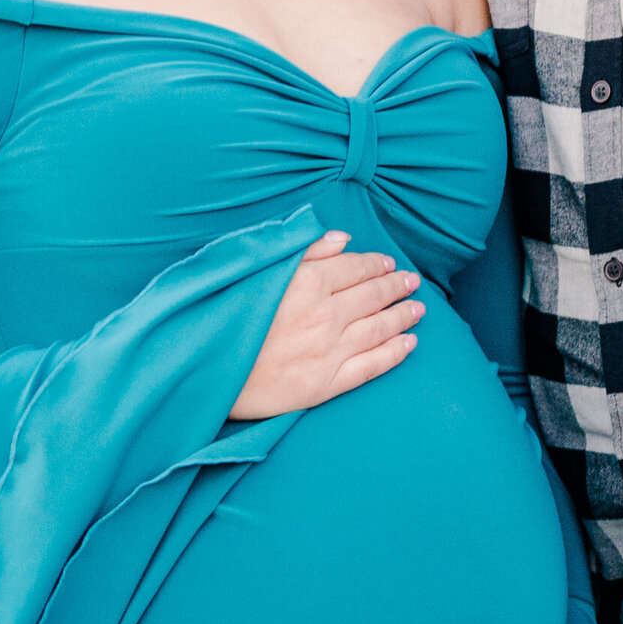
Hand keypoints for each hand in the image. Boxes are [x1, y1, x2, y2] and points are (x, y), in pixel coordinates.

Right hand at [229, 229, 422, 419]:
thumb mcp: (255, 270)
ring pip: (379, 329)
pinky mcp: (326, 384)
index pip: (355, 267)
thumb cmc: (223, 315)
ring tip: (419, 308)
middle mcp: (325, 315)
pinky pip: (372, 366)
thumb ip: (301, 251)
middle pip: (373, 296)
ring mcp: (329, 352)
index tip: (388, 262)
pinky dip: (395, 353)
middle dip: (396, 286)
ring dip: (403, 316)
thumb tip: (341, 239)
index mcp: (307, 282)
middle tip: (411, 281)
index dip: (375, 263)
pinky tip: (410, 344)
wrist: (204, 371)